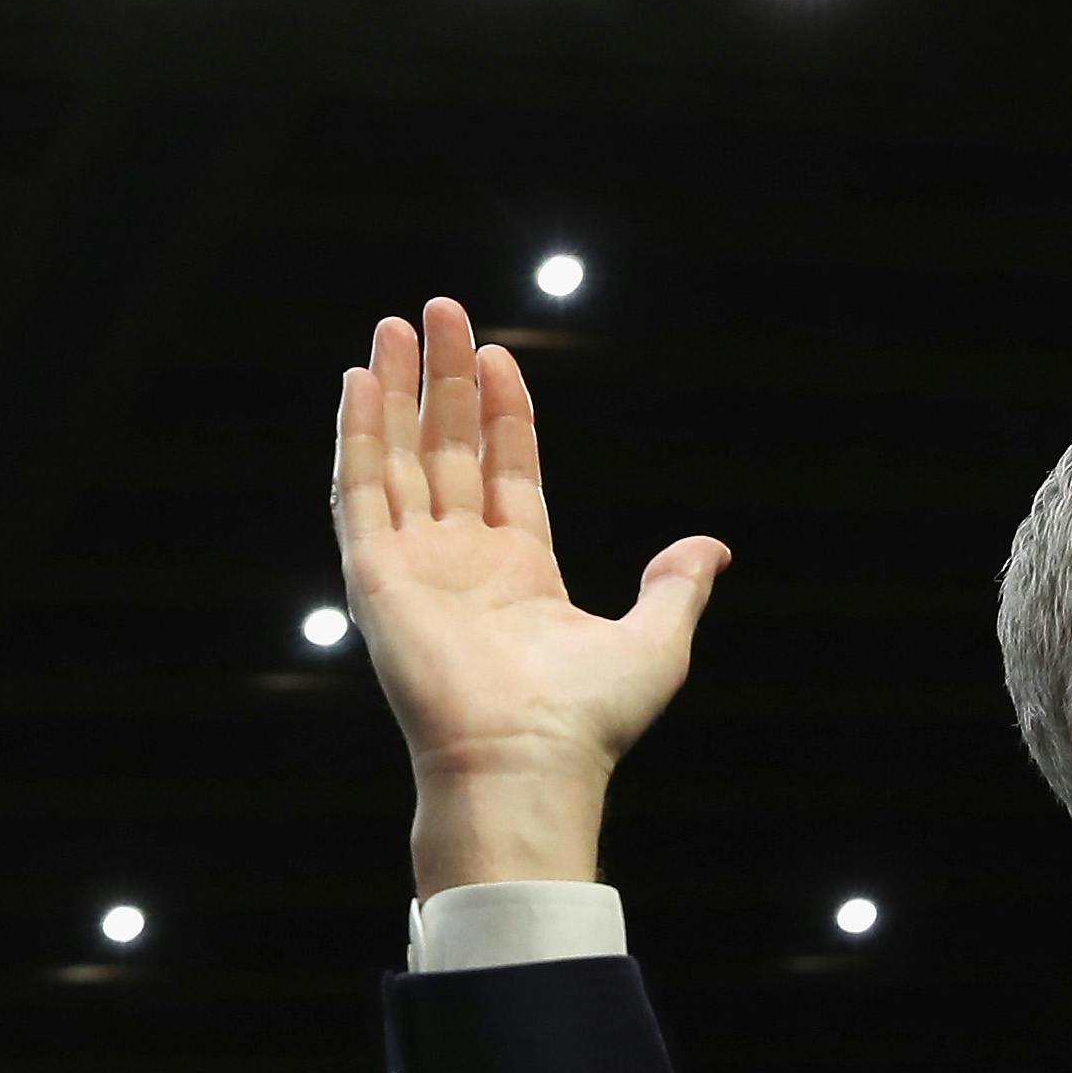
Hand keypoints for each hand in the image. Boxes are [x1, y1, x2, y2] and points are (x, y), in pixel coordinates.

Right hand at [334, 297, 728, 895]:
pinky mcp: (375, 575)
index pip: (507, 472)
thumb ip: (676, 585)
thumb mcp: (656, 641)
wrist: (524, 762)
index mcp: (521, 575)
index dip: (505, 413)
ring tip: (394, 325)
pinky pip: (361, 491)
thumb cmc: (587, 720)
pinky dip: (359, 435)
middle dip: (447, 381)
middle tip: (441, 310)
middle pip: (450, 450)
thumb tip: (712, 546)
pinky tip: (361, 381)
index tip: (503, 355)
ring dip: (397, 391)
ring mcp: (415, 567)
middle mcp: (461, 564)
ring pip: (400, 459)